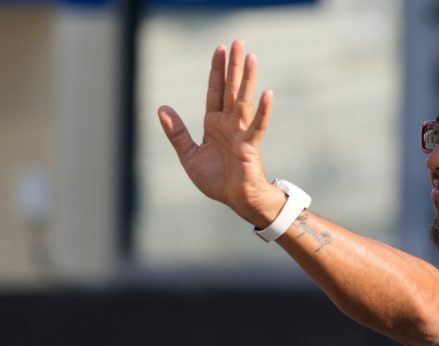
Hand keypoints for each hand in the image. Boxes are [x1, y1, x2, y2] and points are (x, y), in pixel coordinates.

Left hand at [157, 40, 283, 226]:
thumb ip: (176, 132)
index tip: (219, 49)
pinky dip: (263, 111)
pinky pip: (257, 126)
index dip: (216, 71)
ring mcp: (240, 133)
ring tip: (250, 57)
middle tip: (237, 42)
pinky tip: (267, 94)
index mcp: (214, 124)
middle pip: (230, 89)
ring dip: (247, 79)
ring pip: (243, 100)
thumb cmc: (217, 180)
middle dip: (232, 66)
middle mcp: (228, 124)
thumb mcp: (189, 155)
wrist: (237, 200)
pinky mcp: (250, 146)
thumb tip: (161, 108)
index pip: (215, 91)